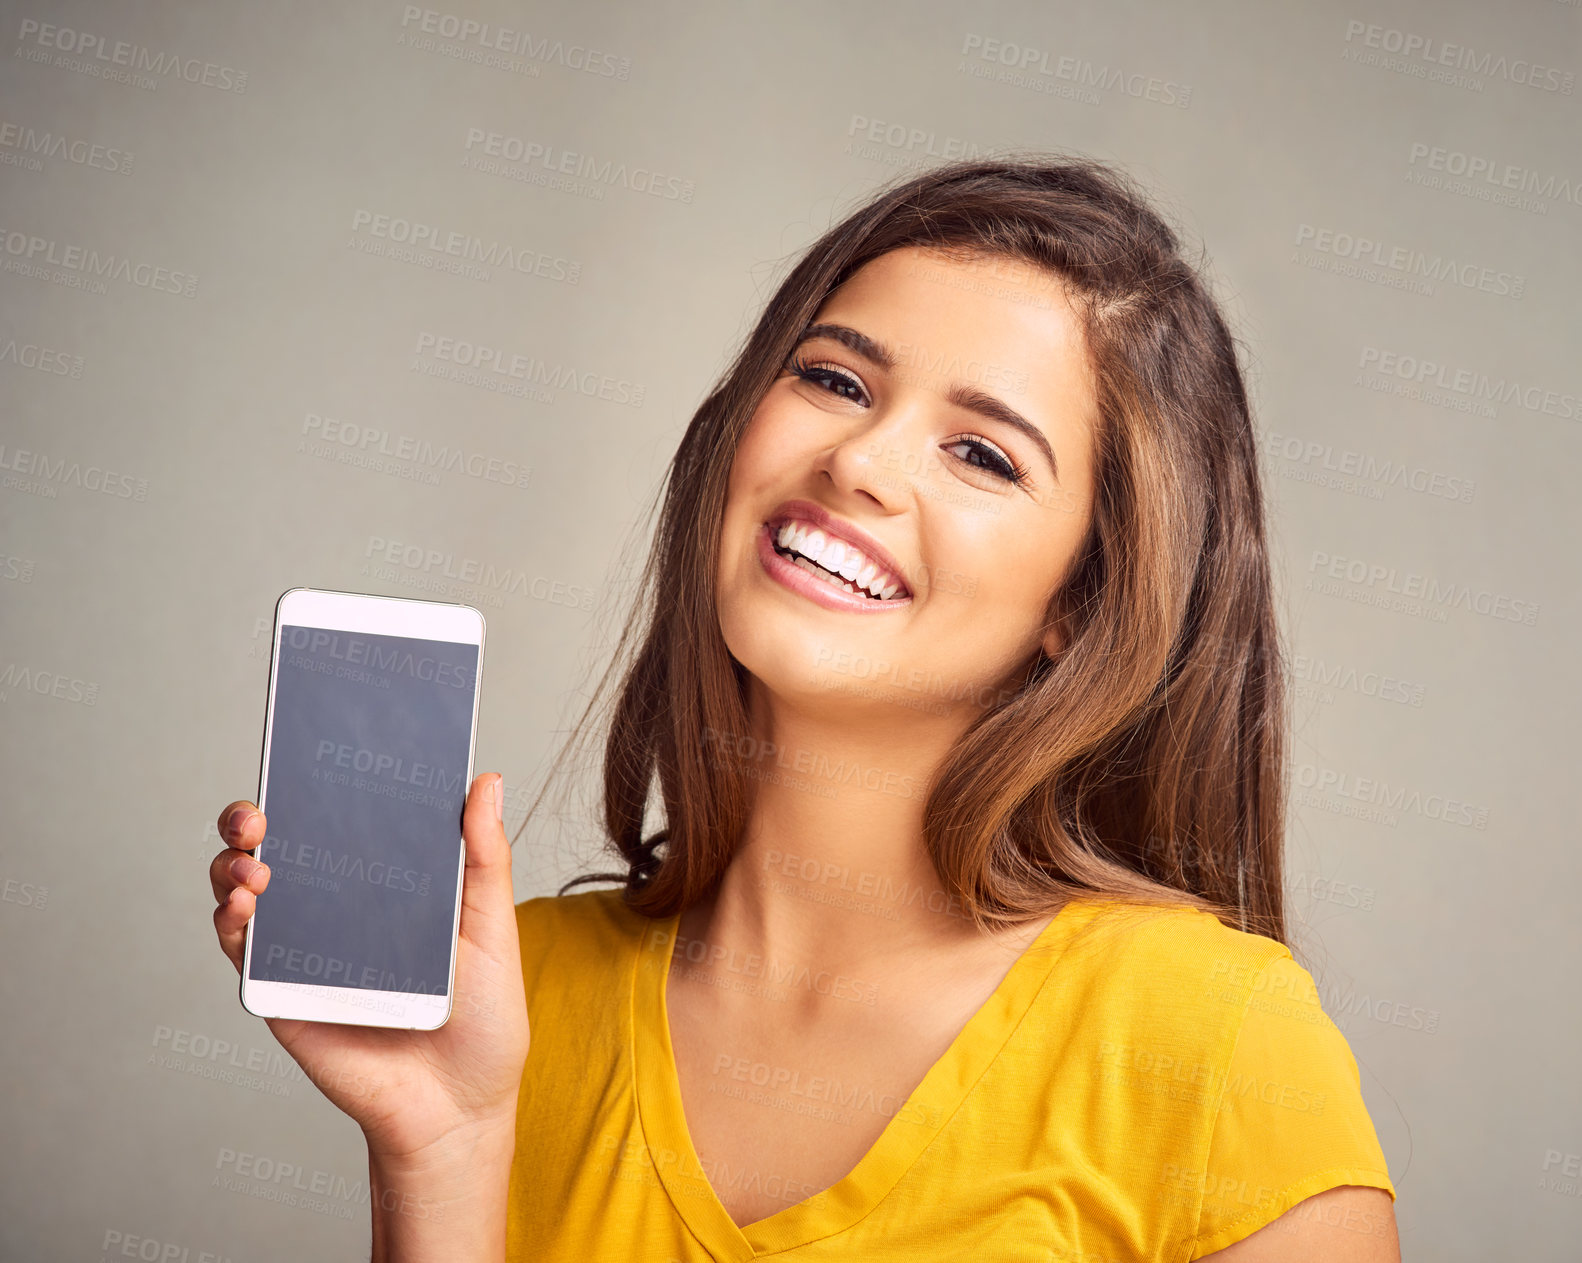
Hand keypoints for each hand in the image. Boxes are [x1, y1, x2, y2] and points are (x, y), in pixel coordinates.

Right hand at [209, 773, 530, 1161]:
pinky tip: (246, 908)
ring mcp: (306, 948)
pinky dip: (232, 923)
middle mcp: (339, 908)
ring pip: (245, 890)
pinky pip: (243, 951)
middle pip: (280, 846)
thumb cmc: (481, 1022)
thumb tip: (485, 781)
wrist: (457, 1110)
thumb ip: (484, 860)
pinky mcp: (283, 993)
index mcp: (388, 884)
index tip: (310, 745)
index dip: (320, 782)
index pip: (344, 819)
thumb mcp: (493, 930)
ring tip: (256, 863)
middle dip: (254, 816)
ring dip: (234, 865)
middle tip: (262, 810)